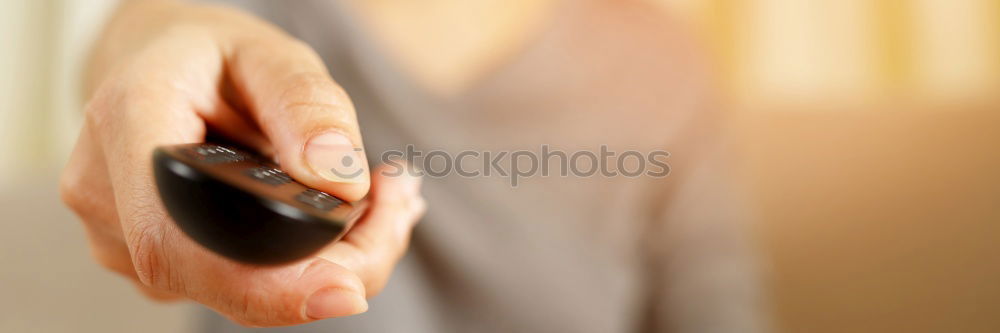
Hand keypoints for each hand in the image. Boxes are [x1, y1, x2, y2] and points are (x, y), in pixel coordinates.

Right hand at [59, 1, 424, 326]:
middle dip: (336, 265)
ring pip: (244, 293)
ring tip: (381, 198)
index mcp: (128, 123)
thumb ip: (304, 103)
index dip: (265, 284)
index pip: (179, 238)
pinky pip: (243, 287)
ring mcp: (124, 241)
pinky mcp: (160, 264)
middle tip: (399, 206)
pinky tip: (341, 217)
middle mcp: (108, 197)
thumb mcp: (267, 51)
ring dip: (332, 263)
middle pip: (225, 279)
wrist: (160, 67)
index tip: (349, 286)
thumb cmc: (212, 57)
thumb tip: (338, 177)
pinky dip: (309, 265)